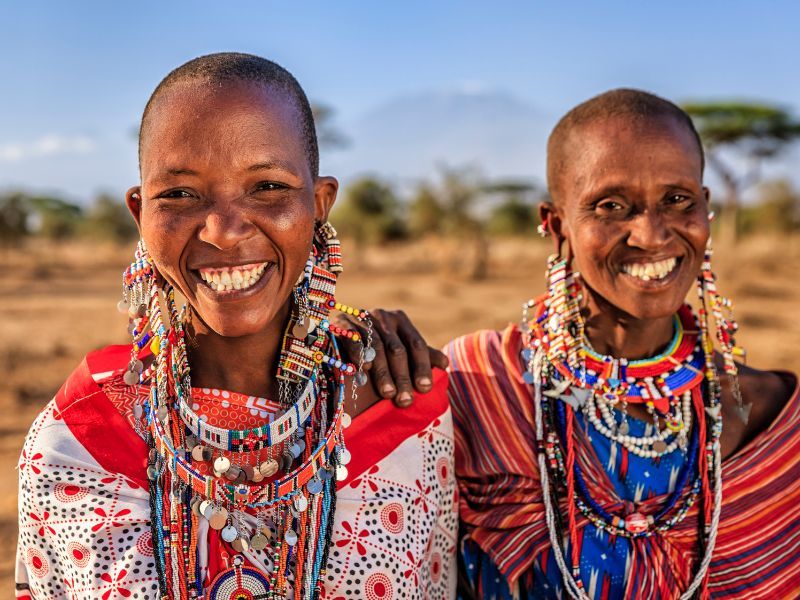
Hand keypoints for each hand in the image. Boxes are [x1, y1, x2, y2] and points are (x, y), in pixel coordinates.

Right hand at [333, 309, 448, 407]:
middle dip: (402, 377)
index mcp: (400, 320)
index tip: (425, 389)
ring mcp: (362, 318)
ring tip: (388, 394)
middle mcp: (382, 316)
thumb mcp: (401, 347)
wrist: (339, 332)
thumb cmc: (377, 346)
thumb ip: (422, 355)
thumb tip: (445, 364)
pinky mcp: (341, 323)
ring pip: (376, 348)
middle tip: (405, 400)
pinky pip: (352, 340)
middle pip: (397, 349)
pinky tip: (363, 371)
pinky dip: (359, 355)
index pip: (416, 344)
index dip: (422, 367)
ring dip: (383, 373)